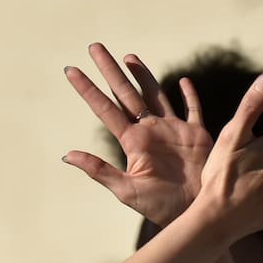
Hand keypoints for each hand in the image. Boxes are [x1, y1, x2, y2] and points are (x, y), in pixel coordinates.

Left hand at [63, 43, 211, 225]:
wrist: (193, 215)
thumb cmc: (160, 208)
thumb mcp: (126, 190)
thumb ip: (99, 170)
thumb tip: (66, 155)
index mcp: (132, 141)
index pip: (104, 108)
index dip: (87, 89)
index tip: (70, 69)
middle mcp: (149, 131)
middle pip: (125, 93)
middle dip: (110, 70)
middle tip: (94, 46)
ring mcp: (173, 131)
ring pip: (154, 95)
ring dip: (142, 76)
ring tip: (128, 57)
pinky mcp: (197, 135)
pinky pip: (193, 110)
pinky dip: (188, 95)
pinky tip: (183, 81)